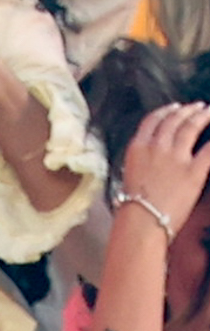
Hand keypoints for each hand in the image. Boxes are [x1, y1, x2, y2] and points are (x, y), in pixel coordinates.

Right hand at [118, 100, 209, 230]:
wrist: (140, 223)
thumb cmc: (132, 207)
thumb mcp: (130, 175)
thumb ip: (142, 161)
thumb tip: (152, 159)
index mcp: (137, 148)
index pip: (153, 120)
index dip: (166, 111)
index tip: (176, 107)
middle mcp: (155, 147)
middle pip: (174, 120)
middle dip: (188, 111)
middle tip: (198, 107)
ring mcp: (175, 158)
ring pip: (190, 127)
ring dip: (202, 117)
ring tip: (209, 112)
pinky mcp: (193, 171)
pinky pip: (209, 149)